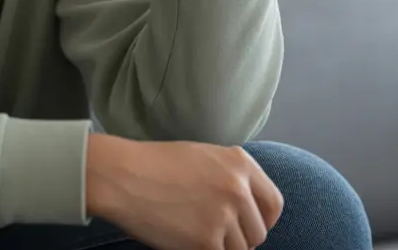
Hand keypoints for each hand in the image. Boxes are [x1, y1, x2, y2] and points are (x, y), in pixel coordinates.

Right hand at [86, 134, 282, 249]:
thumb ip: (231, 177)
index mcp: (240, 163)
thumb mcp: (203, 156)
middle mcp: (238, 188)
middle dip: (241, 238)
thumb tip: (249, 210)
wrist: (123, 176)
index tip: (251, 227)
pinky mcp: (207, 240)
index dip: (265, 220)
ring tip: (194, 232)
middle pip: (259, 232)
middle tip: (214, 233)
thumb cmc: (156, 164)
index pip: (274, 204)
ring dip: (221, 247)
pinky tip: (185, 239)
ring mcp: (224, 215)